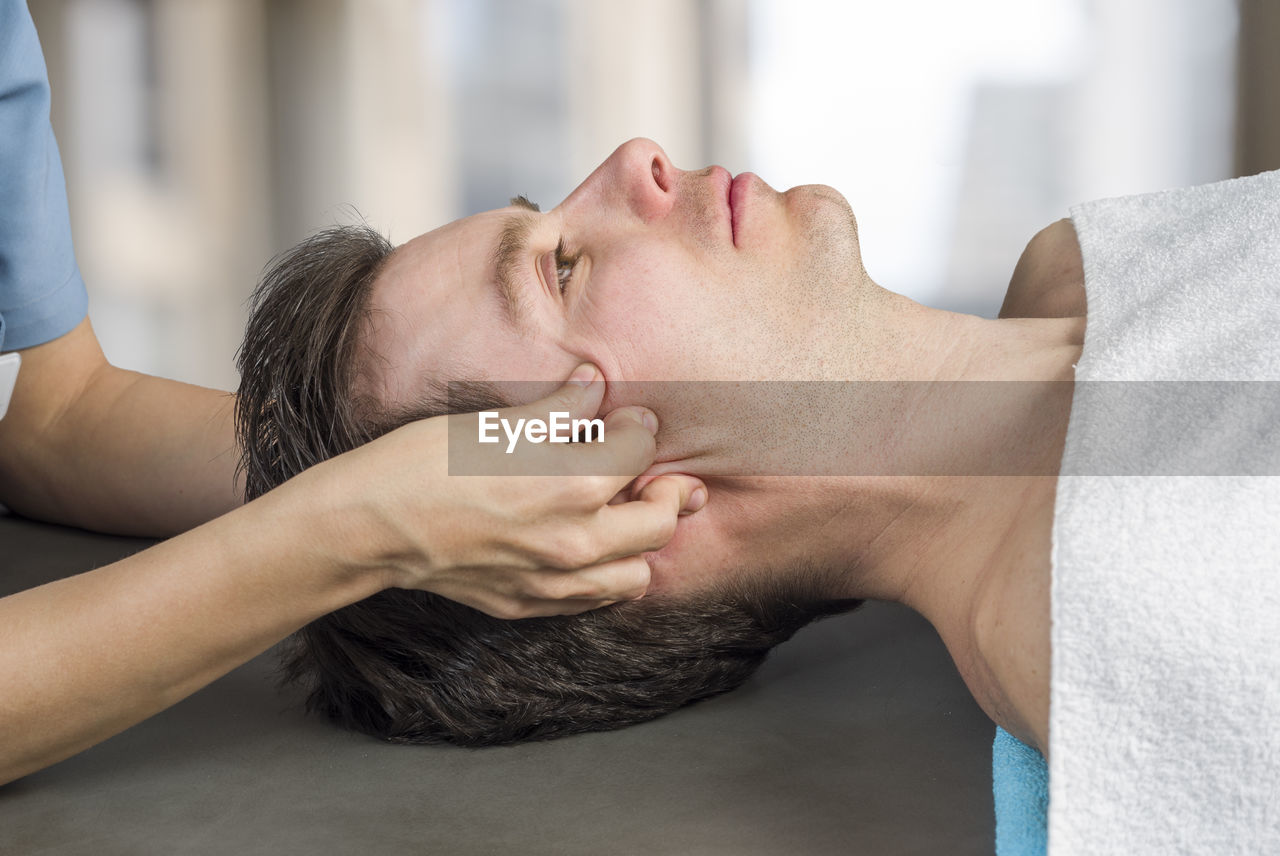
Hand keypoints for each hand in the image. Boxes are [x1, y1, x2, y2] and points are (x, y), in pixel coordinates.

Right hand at [316, 364, 705, 618]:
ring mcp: (552, 582)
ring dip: (643, 543)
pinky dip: (607, 574)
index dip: (639, 428)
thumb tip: (594, 384)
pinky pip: (594, 600)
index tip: (628, 419)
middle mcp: (573, 542)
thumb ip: (558, 409)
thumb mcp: (495, 423)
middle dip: (667, 491)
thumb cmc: (421, 466)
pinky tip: (591, 547)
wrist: (367, 527)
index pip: (639, 452)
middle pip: (659, 522)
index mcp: (572, 486)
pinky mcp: (528, 605)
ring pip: (638, 574)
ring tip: (627, 514)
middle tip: (658, 472)